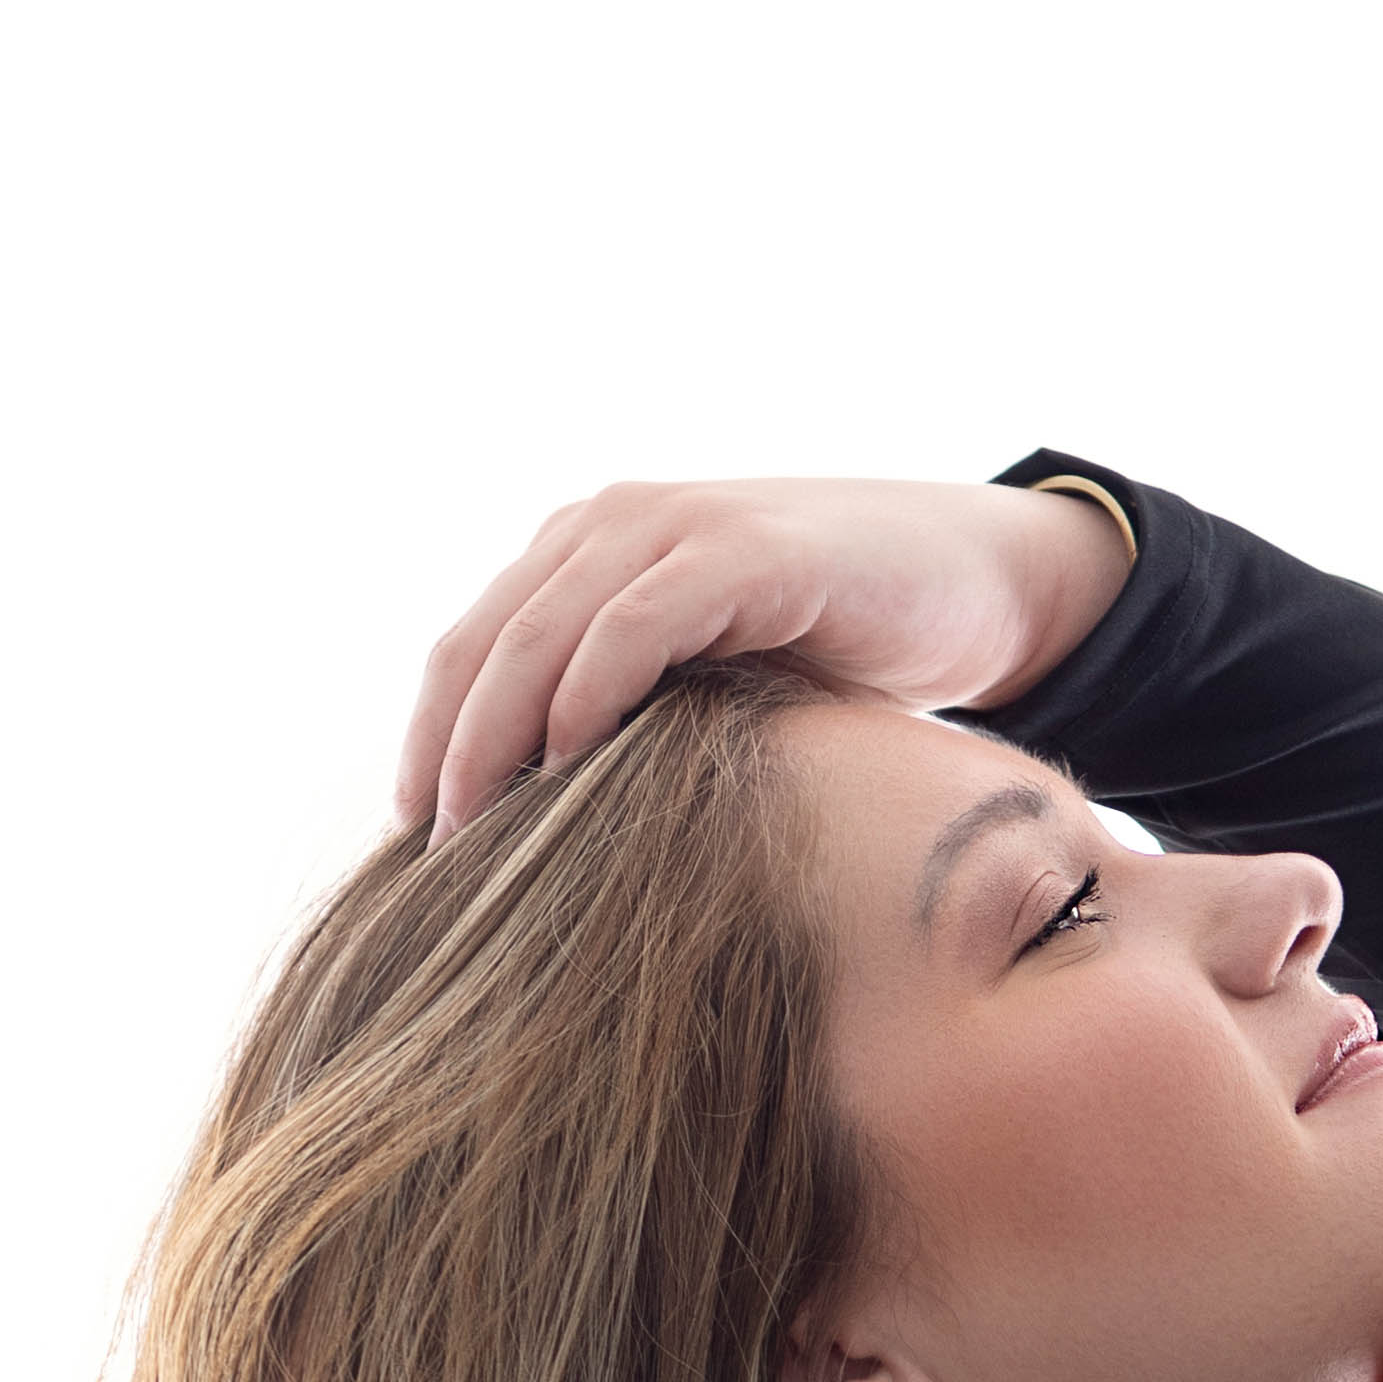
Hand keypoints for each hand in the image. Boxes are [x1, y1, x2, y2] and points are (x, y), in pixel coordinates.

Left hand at [397, 474, 1132, 832]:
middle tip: (428, 856)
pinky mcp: (741, 553)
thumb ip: (640, 726)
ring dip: (498, 734)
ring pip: (541, 630)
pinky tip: (569, 762)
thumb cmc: (844, 648)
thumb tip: (566, 847)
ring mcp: (674, 530)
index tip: (411, 843)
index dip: (431, 739)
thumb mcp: (718, 691)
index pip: (474, 646)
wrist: (971, 582)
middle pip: (486, 642)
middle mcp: (612, 526)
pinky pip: (635, 622)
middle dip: (446, 749)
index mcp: (590, 553)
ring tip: (475, 827)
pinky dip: (591, 689)